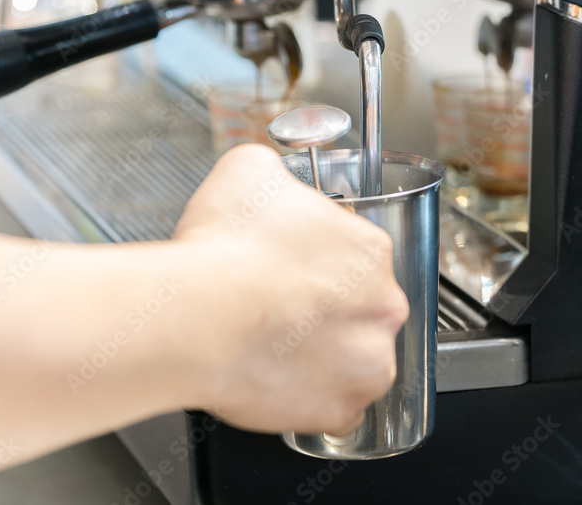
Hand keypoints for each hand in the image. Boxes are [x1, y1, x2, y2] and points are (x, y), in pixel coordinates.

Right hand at [173, 145, 408, 434]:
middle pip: (363, 309)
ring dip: (325, 356)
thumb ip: (277, 173)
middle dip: (327, 311)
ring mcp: (367, 363)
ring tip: (277, 348)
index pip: (356, 257)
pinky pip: (336, 408)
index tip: (292, 270)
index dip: (318, 262)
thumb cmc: (223, 249)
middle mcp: (384, 307)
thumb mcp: (249, 170)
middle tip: (282, 310)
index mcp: (370, 251)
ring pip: (356, 360)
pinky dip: (311, 399)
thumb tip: (274, 177)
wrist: (197, 316)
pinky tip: (279, 379)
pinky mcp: (340, 410)